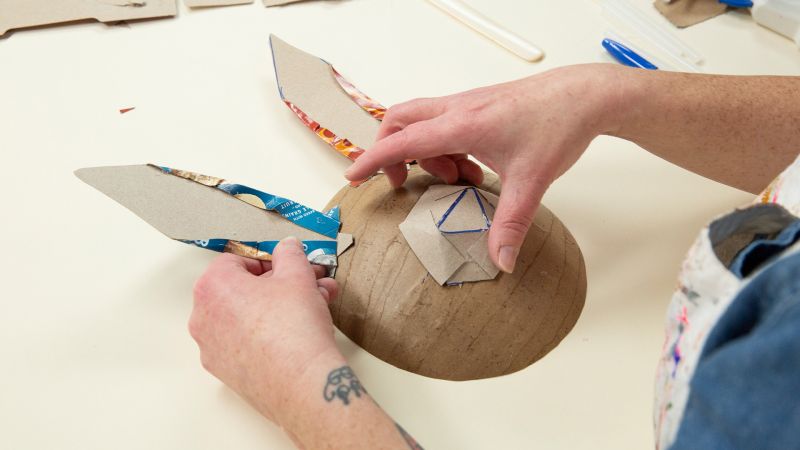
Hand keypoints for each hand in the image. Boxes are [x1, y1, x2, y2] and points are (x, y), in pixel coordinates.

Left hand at [189, 237, 341, 424]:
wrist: (302, 383)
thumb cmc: (293, 330)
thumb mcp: (298, 276)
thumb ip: (290, 254)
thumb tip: (287, 249)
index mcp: (212, 287)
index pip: (236, 260)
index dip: (268, 261)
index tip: (288, 266)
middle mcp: (203, 317)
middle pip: (243, 289)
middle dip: (281, 284)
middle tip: (307, 284)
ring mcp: (212, 348)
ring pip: (248, 317)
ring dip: (280, 307)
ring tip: (316, 307)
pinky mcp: (227, 371)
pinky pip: (246, 342)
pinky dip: (268, 334)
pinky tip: (299, 332)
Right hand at [346, 64, 624, 272]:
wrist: (584, 95)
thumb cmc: (557, 126)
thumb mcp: (531, 182)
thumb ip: (511, 224)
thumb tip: (500, 261)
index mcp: (461, 125)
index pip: (400, 141)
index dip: (371, 160)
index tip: (351, 176)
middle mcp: (457, 110)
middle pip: (398, 121)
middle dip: (390, 151)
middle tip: (403, 181)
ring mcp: (466, 104)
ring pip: (420, 120)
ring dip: (423, 151)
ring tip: (455, 179)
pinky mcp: (477, 106)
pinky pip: (441, 122)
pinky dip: (442, 145)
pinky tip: (471, 167)